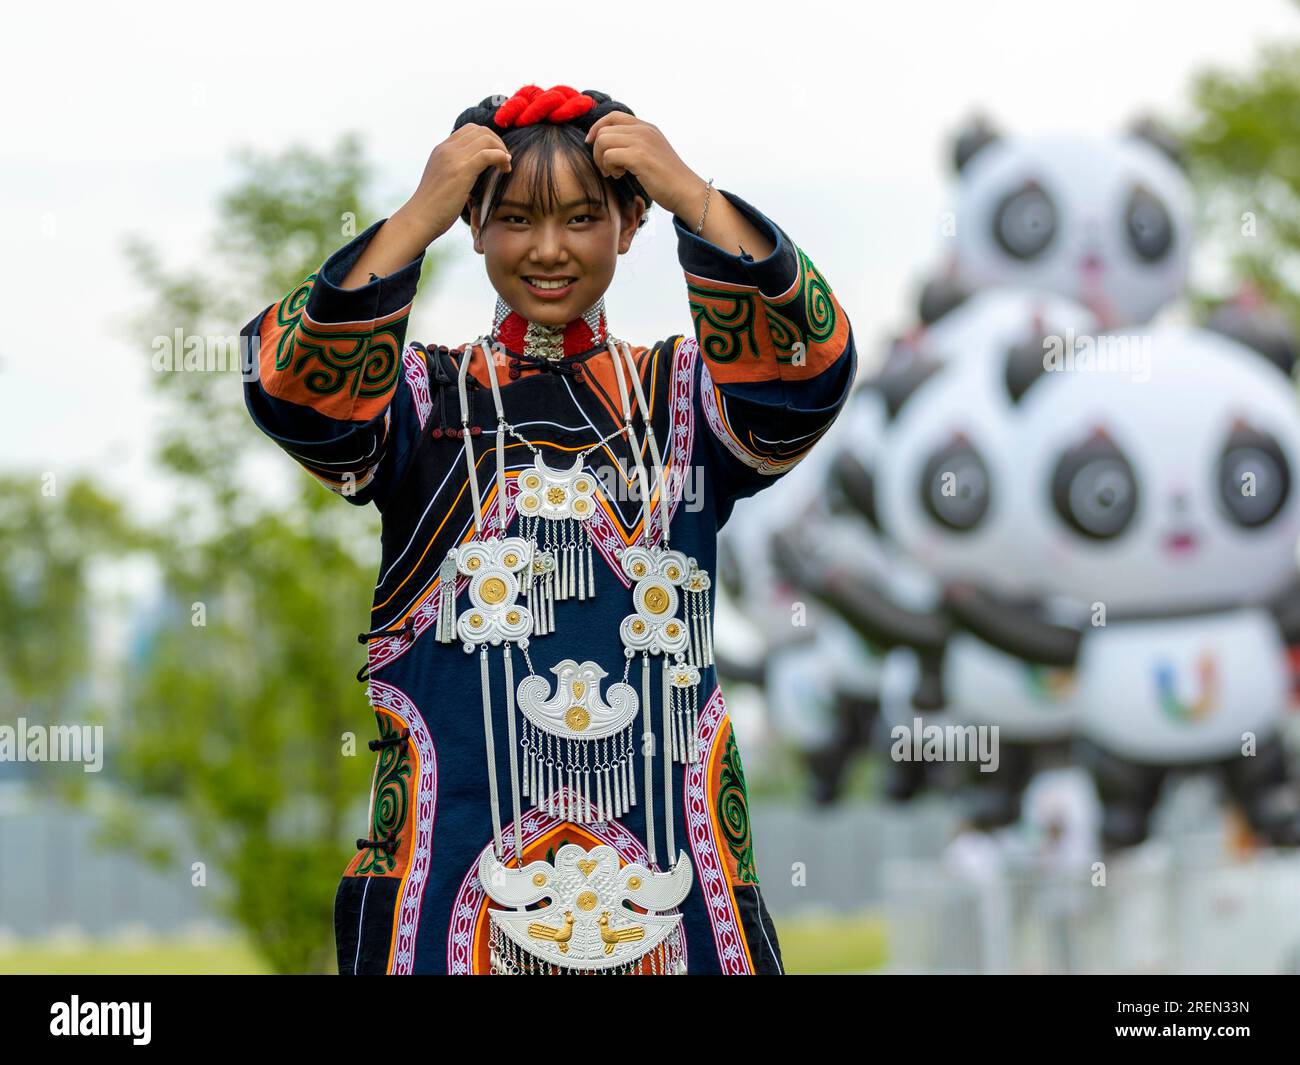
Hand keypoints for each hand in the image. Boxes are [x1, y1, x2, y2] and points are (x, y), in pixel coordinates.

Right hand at [404, 123, 512, 242]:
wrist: (419, 219)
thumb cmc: (433, 207)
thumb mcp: (442, 180)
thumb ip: (454, 170)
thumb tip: (471, 172)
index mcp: (441, 149)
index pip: (469, 130)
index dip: (488, 139)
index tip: (495, 156)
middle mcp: (446, 149)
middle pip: (480, 130)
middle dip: (497, 142)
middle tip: (504, 160)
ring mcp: (453, 158)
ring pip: (486, 139)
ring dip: (501, 150)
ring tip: (505, 167)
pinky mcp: (462, 171)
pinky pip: (488, 154)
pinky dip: (501, 157)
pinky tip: (505, 169)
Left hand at [584, 112, 703, 218]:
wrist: (686, 191)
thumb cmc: (668, 179)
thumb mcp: (651, 153)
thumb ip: (634, 145)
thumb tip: (608, 145)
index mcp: (646, 127)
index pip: (612, 116)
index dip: (597, 128)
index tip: (592, 144)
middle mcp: (644, 130)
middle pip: (603, 130)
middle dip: (598, 151)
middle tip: (608, 168)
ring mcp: (642, 141)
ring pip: (603, 141)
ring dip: (602, 160)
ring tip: (615, 173)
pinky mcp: (639, 156)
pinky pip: (609, 155)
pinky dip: (609, 167)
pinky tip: (620, 176)